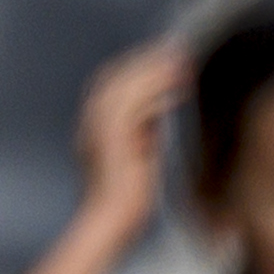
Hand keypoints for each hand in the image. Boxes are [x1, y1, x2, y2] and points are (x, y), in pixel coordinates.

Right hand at [71, 38, 189, 226]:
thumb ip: (144, 134)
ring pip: (123, 87)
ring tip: (182, 63)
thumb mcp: (139, 158)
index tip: (166, 56)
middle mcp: (90, 122)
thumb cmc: (128, 200)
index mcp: (95, 125)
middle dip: (147, 60)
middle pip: (116, 77)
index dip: (138, 66)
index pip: (113, 83)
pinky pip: (132, 108)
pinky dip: (155, 95)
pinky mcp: (110, 141)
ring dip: (154, 71)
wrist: (111, 223)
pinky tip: (177, 90)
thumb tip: (159, 112)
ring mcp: (96, 130)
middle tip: (178, 49)